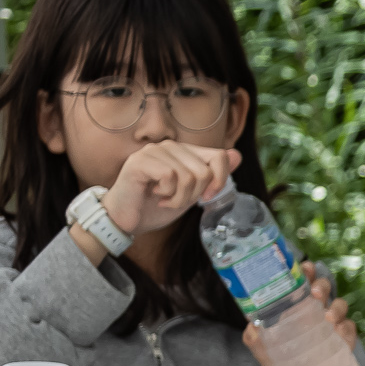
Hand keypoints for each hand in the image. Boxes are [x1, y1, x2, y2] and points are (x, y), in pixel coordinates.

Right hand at [103, 142, 239, 240]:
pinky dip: (167, 194)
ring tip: (165, 199)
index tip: (207, 196)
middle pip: (204, 171)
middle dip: (194, 194)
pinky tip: (155, 195)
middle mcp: (170, 147)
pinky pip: (170, 177)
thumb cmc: (157, 206)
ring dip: (179, 198)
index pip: (219, 156)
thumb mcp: (192, 193)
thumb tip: (237, 154)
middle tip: (176, 199)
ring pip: (188, 176)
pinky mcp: (140, 161)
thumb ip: (212, 175)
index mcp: (184, 152)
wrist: (127, 219)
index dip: (220, 180)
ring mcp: (153, 151)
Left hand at [241, 263, 359, 365]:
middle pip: (323, 289)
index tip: (303, 267)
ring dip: (336, 307)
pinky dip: (346, 329)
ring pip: (340, 306)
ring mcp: (331, 330)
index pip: (300, 284)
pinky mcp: (345, 346)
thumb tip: (251, 324)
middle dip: (321, 285)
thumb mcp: (264, 355)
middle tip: (315, 294)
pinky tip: (338, 334)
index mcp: (295, 312)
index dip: (304, 272)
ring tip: (328, 318)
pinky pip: (350, 331)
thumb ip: (255, 339)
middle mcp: (314, 316)